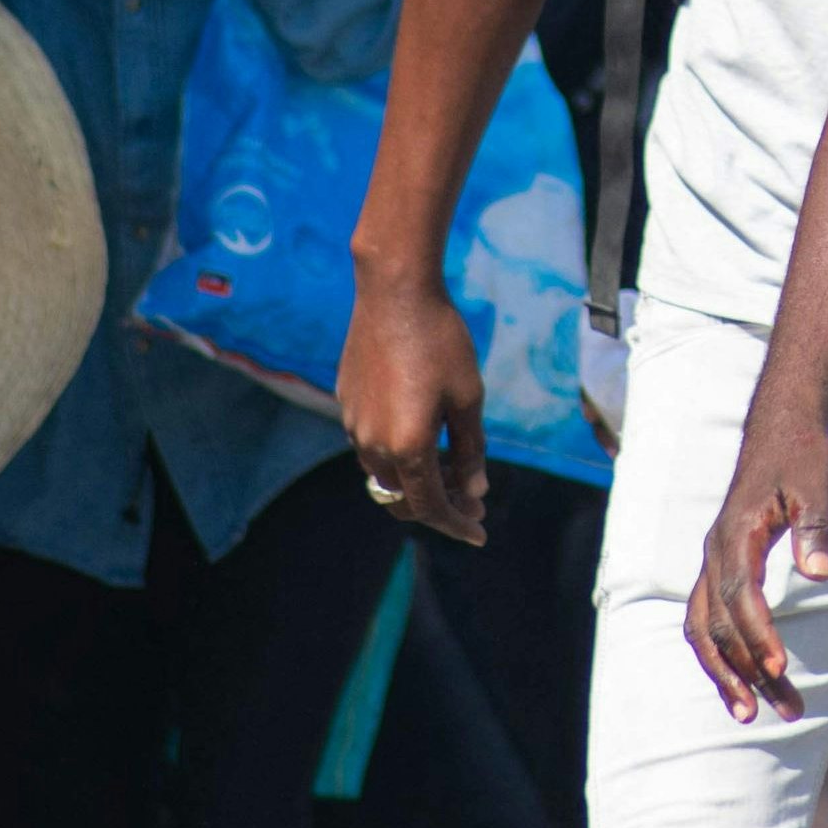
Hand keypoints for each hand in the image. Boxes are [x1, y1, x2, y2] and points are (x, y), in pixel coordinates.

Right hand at [341, 283, 492, 544]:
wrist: (395, 293)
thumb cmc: (441, 341)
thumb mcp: (469, 398)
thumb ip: (471, 451)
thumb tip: (474, 491)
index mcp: (407, 447)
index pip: (431, 506)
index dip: (457, 525)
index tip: (480, 534)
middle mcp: (373, 445)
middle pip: (402, 500)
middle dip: (439, 508)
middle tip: (472, 502)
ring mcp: (354, 425)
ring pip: (384, 476)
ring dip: (417, 482)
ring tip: (454, 468)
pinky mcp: (347, 404)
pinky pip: (372, 447)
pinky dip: (399, 457)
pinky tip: (424, 436)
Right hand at [688, 408, 827, 722]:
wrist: (780, 430)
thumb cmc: (801, 457)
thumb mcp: (817, 484)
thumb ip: (816, 528)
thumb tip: (821, 574)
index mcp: (736, 534)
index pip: (740, 595)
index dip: (758, 635)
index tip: (781, 669)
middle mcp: (715, 553)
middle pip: (721, 625)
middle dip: (749, 671)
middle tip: (786, 710)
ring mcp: (713, 563)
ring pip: (705, 630)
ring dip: (726, 674)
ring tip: (753, 715)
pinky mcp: (720, 569)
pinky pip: (707, 621)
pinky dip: (719, 655)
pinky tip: (742, 682)